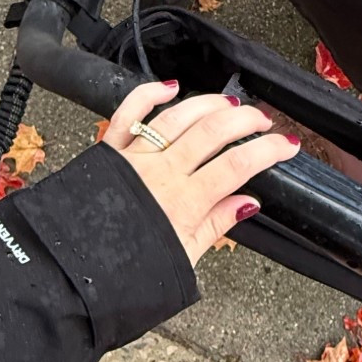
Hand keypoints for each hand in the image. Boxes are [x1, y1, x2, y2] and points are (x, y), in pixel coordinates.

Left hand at [102, 79, 298, 264]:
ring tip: (231, 104)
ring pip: (177, 117)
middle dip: (245, 119)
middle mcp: (160, 174)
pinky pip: (129, 114)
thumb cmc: (123, 273)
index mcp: (183, 204)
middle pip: (212, 132)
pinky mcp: (108, 153)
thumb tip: (247, 203)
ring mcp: (134, 159)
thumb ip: (216, 227)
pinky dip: (149, 94)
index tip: (287, 144)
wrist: (74, 274)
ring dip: (208, 104)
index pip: (237, 166)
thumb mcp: (183, 259)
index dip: (267, 151)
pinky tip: (170, 86)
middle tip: (263, 120)